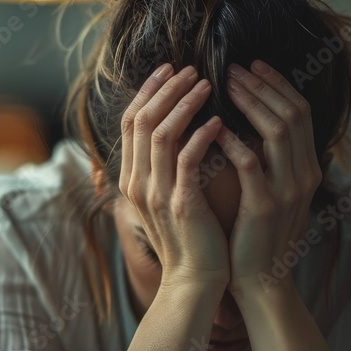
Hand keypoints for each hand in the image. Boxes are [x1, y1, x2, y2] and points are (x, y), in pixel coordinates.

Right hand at [119, 63, 230, 288]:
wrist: (195, 282)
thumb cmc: (191, 238)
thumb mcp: (169, 197)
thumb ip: (166, 166)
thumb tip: (178, 128)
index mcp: (132, 179)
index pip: (131, 123)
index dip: (148, 92)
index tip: (170, 69)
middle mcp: (137, 183)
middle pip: (140, 120)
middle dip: (164, 88)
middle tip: (189, 67)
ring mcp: (156, 193)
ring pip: (160, 133)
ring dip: (183, 102)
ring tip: (206, 83)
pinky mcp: (181, 203)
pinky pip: (186, 158)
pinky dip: (201, 134)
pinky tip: (219, 120)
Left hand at [214, 61, 321, 298]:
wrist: (260, 281)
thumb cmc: (256, 234)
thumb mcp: (270, 191)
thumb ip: (268, 159)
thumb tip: (249, 121)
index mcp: (306, 168)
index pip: (300, 112)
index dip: (277, 84)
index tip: (252, 65)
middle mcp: (304, 174)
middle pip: (293, 113)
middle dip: (263, 85)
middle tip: (234, 67)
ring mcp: (288, 190)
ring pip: (277, 130)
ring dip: (250, 102)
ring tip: (223, 85)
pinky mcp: (265, 206)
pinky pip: (251, 163)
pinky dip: (233, 140)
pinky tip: (214, 127)